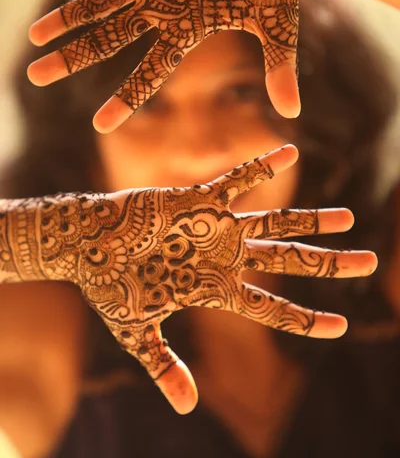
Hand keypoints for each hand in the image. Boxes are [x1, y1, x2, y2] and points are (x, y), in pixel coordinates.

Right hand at [3, 145, 375, 412]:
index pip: (273, 309)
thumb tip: (187, 409)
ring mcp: (216, 229)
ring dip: (311, 221)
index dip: (306, 320)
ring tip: (348, 217)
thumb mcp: (137, 332)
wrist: (87, 246)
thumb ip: (163, 366)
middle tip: (370, 261)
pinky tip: (290, 153)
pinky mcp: (199, 201)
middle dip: (330, 262)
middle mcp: (226, 258)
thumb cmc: (110, 287)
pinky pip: (236, 180)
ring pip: (275, 223)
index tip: (340, 327)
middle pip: (289, 261)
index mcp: (216, 290)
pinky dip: (261, 167)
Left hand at [28, 0, 386, 131]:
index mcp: (188, 31)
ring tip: (34, 35)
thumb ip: (279, 71)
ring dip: (67, 16)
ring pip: (101, 1)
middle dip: (71, 58)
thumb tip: (292, 117)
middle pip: (108, 41)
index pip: (151, 73)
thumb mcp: (278, 28)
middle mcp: (164, 9)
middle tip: (35, 76)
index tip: (98, 124)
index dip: (126, 98)